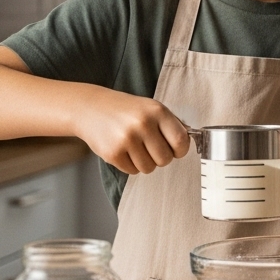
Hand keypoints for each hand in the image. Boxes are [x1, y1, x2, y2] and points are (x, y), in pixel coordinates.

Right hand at [74, 90, 190, 174]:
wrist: (89, 108)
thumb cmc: (126, 110)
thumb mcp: (151, 108)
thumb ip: (171, 124)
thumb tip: (190, 142)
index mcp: (157, 111)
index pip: (180, 141)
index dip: (180, 150)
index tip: (175, 150)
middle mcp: (143, 124)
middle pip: (165, 159)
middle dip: (161, 158)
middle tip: (151, 148)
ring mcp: (126, 139)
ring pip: (149, 168)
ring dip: (145, 162)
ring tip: (135, 148)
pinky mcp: (113, 153)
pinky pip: (133, 171)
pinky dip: (130, 165)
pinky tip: (124, 150)